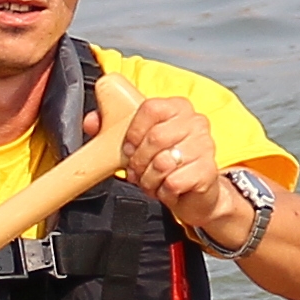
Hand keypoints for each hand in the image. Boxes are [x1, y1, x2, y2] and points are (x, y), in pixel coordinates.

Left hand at [123, 94, 237, 234]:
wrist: (192, 192)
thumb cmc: (164, 162)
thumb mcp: (135, 142)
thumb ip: (110, 128)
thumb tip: (92, 121)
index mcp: (177, 107)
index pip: (151, 108)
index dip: (134, 131)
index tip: (128, 147)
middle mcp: (195, 122)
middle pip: (155, 137)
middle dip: (138, 160)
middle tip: (137, 170)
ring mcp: (205, 146)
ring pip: (163, 162)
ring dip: (148, 178)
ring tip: (151, 180)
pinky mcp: (207, 172)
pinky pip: (173, 182)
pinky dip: (162, 191)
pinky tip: (166, 189)